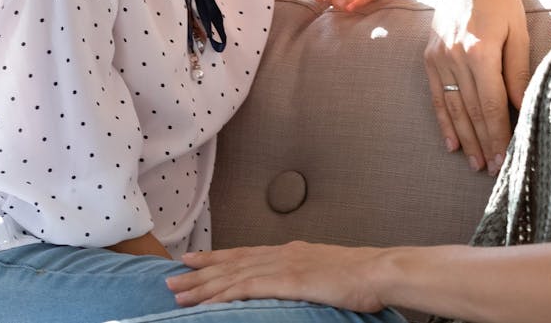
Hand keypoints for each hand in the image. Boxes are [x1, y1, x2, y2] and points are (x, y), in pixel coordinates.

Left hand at [166, 241, 386, 310]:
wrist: (378, 270)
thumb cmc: (360, 276)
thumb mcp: (327, 272)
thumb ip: (306, 276)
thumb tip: (296, 284)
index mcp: (291, 251)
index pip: (246, 254)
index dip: (217, 258)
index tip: (195, 261)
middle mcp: (282, 253)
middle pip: (232, 262)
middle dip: (200, 271)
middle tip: (173, 277)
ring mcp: (284, 265)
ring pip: (233, 274)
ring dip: (202, 284)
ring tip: (178, 291)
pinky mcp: (287, 280)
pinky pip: (247, 288)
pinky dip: (222, 293)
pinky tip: (206, 300)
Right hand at [424, 0, 530, 174]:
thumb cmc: (503, 2)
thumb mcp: (518, 32)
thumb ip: (519, 72)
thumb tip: (524, 109)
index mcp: (480, 50)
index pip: (491, 104)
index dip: (498, 135)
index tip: (507, 160)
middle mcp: (455, 55)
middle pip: (471, 110)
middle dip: (484, 143)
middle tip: (495, 172)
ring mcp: (439, 55)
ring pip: (452, 106)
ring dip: (465, 138)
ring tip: (476, 163)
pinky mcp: (430, 54)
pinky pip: (436, 93)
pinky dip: (443, 120)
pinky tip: (451, 143)